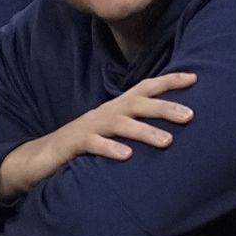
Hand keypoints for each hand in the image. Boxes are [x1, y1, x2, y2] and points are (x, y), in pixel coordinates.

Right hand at [0, 71, 194, 199]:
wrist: (41, 157)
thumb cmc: (84, 145)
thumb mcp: (113, 132)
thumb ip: (136, 126)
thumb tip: (173, 128)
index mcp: (116, 108)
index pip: (145, 89)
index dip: (168, 82)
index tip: (194, 78)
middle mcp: (105, 113)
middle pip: (137, 104)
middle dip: (164, 108)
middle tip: (190, 116)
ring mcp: (89, 128)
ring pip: (119, 125)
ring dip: (144, 132)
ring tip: (167, 141)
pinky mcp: (73, 144)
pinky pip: (93, 145)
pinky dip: (110, 149)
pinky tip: (126, 156)